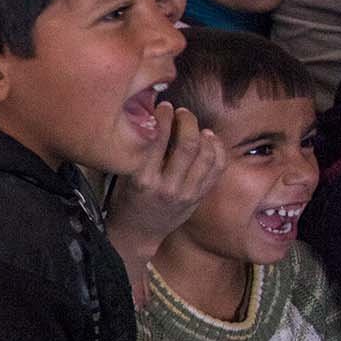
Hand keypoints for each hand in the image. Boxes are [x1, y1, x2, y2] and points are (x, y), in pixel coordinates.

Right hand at [107, 102, 224, 300]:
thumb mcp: (123, 176)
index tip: (163, 107)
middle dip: (187, 121)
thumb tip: (152, 119)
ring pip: (207, 155)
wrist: (137, 233)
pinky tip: (209, 140)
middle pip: (188, 144)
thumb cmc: (125, 200)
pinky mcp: (199, 197)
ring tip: (196, 126)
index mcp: (143, 180)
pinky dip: (217, 149)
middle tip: (182, 112)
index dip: (163, 117)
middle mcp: (167, 187)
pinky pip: (217, 168)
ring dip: (203, 133)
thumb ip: (139, 153)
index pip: (158, 140)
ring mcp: (187, 193)